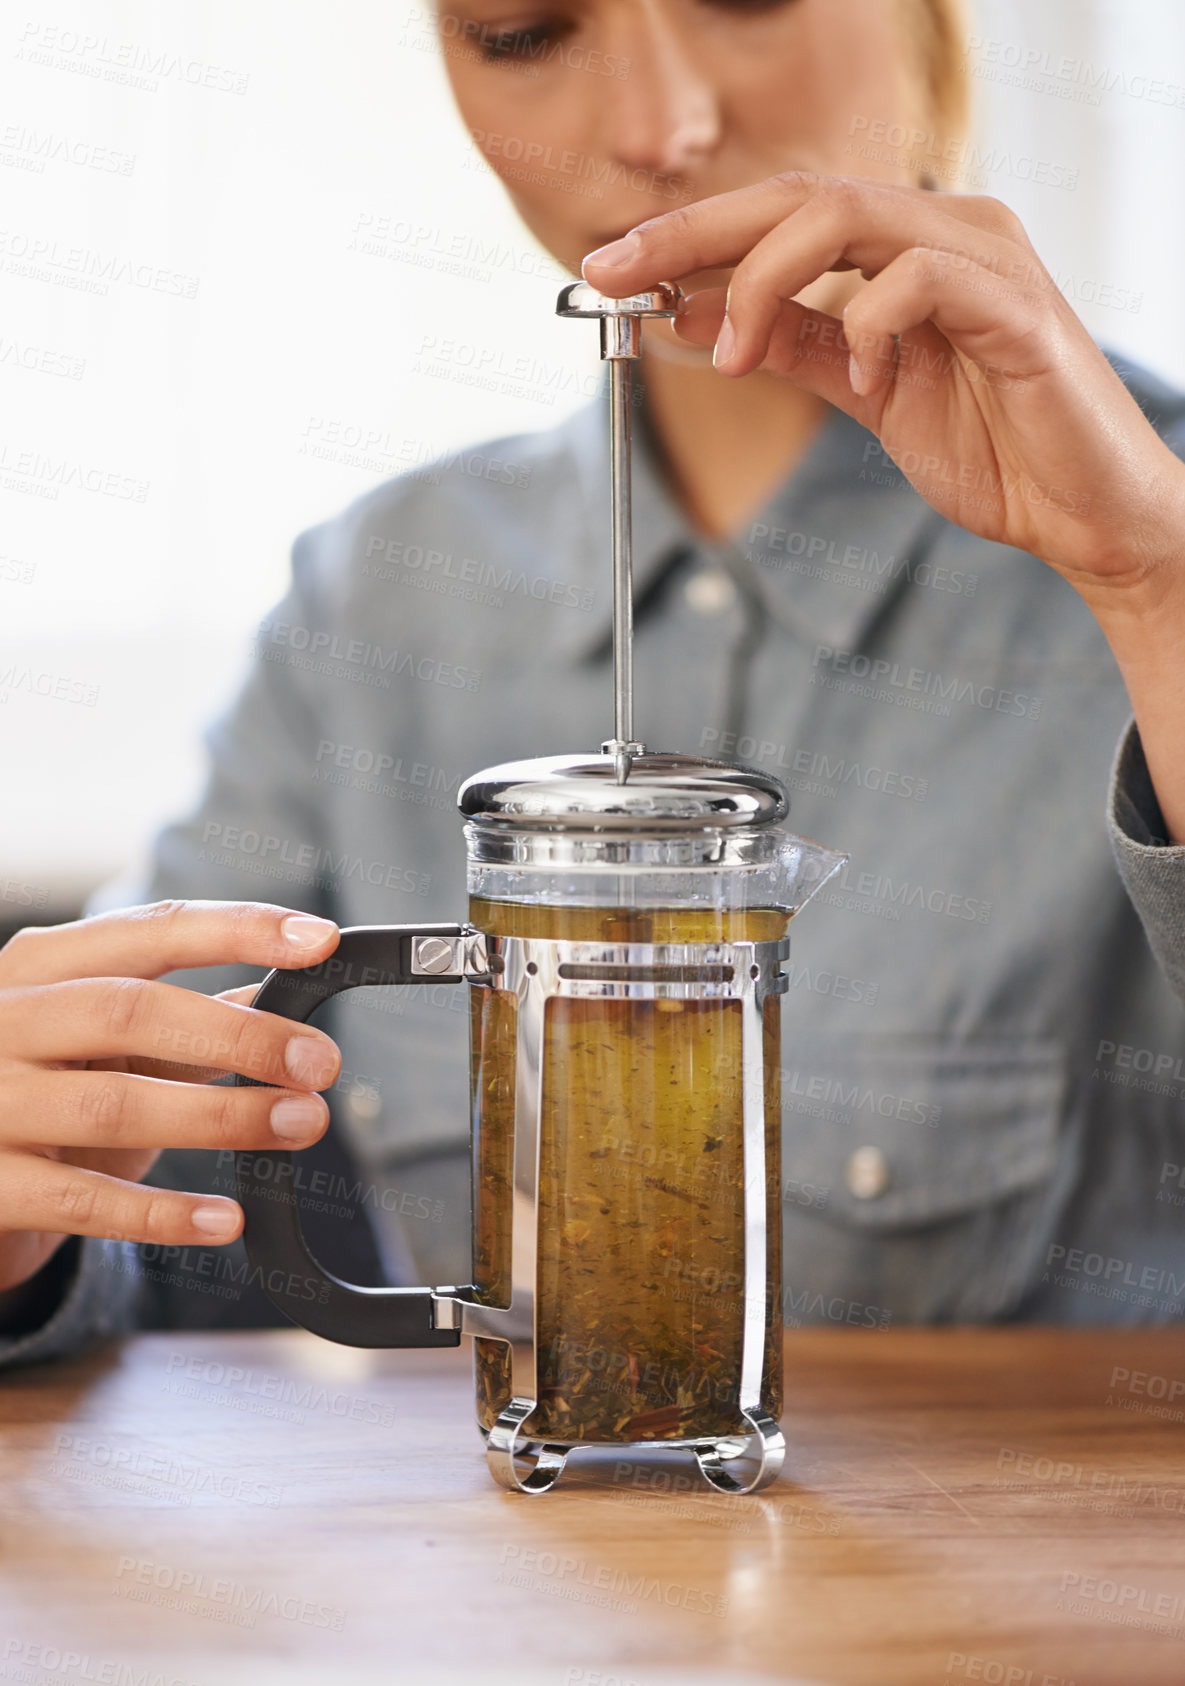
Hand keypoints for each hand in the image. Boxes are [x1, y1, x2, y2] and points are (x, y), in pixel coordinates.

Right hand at [0, 900, 341, 1297]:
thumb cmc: (39, 1091)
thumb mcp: (104, 1043)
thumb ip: (185, 1019)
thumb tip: (280, 991)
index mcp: (42, 966)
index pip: (149, 930)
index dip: (237, 931)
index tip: (319, 941)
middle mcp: (5, 1021)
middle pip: (131, 1012)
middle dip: (240, 1035)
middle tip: (321, 1062)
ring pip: (113, 1104)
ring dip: (223, 1118)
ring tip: (300, 1123)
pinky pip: (83, 1202)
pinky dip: (162, 1213)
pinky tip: (224, 1218)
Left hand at [583, 172, 1184, 612]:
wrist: (1083, 513)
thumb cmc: (990, 447)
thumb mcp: (863, 392)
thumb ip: (791, 344)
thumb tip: (690, 314)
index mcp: (905, 245)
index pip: (779, 211)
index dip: (686, 234)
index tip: (606, 269)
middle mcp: (944, 229)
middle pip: (796, 192)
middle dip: (692, 232)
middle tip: (615, 275)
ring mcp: (984, 256)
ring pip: (847, 214)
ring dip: (765, 280)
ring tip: (738, 355)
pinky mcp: (1015, 304)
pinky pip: (918, 278)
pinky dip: (866, 326)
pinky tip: (864, 379)